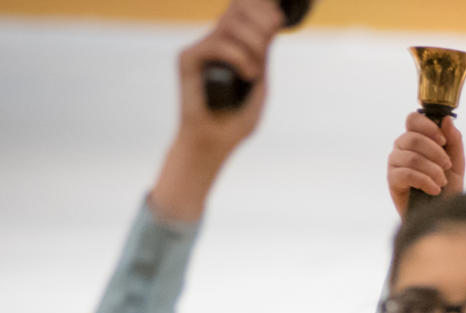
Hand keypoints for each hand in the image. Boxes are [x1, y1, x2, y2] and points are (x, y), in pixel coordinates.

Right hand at [150, 0, 284, 220]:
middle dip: (259, 20)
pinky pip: (216, 43)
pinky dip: (237, 56)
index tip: (278, 20)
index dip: (262, 7)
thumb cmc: (236, 121)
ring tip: (257, 71)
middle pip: (237, 8)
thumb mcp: (260, 83)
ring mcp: (201, 49)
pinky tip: (248, 74)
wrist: (212, 145)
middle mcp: (216, 43)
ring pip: (228, 22)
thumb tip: (271, 22)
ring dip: (251, 41)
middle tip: (269, 42)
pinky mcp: (187, 59)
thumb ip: (263, 54)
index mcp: (233, 45)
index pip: (244, 9)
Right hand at [386, 111, 465, 218]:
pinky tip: (434, 190)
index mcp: (416, 137)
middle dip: (435, 152)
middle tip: (447, 166)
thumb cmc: (448, 187)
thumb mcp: (457, 162)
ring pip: (411, 157)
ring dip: (432, 170)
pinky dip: (424, 181)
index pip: (413, 119)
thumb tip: (447, 119)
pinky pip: (406, 174)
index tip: (443, 140)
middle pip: (412, 138)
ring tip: (442, 182)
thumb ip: (454, 140)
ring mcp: (395, 163)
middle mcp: (402, 147)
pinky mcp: (392, 180)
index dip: (428, 126)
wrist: (442, 213)